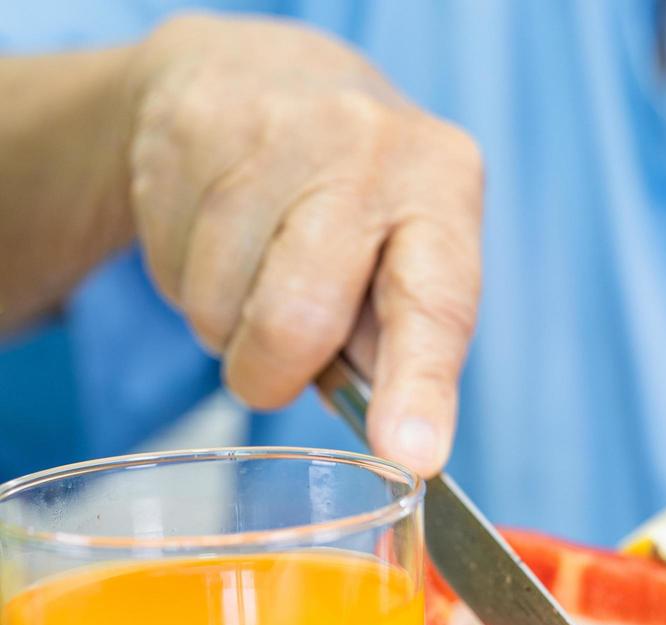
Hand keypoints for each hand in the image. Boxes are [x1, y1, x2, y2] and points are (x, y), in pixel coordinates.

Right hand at [127, 14, 482, 473]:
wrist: (257, 76)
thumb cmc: (355, 201)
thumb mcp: (409, 250)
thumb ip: (406, 341)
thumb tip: (397, 440)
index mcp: (442, 185)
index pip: (434, 303)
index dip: (420, 387)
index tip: (411, 453)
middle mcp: (369, 148)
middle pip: (298, 318)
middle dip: (273, 373)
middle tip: (274, 367)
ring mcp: (276, 131)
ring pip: (220, 306)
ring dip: (225, 328)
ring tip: (254, 274)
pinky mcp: (190, 127)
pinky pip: (169, 266)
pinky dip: (186, 283)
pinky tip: (214, 236)